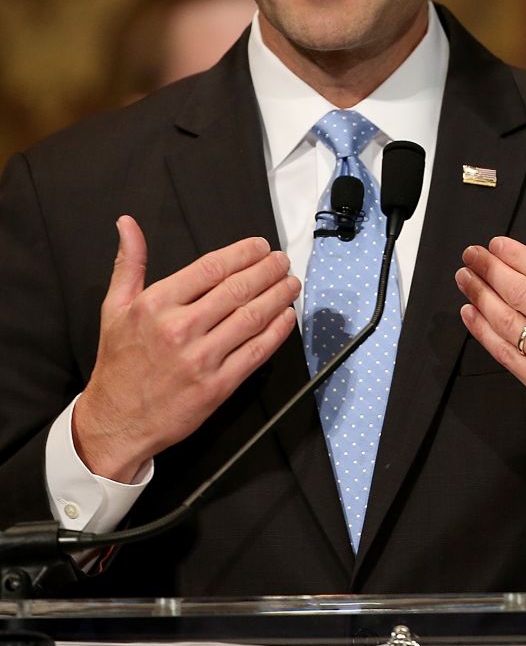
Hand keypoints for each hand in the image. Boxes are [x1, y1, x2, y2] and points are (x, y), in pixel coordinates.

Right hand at [73, 215, 299, 481]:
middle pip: (237, 289)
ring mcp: (201, 359)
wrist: (116, 421)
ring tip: (291, 283)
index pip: (212, 268)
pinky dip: (277, 332)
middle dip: (268, 270)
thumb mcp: (115, 308)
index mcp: (156, 305)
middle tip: (282, 261)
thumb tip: (128, 224)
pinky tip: (287, 317)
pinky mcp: (217, 386)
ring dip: (278, 296)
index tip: (261, 246)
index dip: (243, 253)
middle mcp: (179, 329)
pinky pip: (256, 352)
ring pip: (252, 317)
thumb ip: (129, 263)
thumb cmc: (119, 363)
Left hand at [455, 218, 525, 464]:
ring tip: (464, 277)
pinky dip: (482, 332)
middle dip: (489, 269)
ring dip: (479, 296)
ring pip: (506, 322)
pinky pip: (504, 355)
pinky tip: (469, 314)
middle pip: (519, 293)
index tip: (496, 244)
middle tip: (470, 254)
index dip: (516, 255)